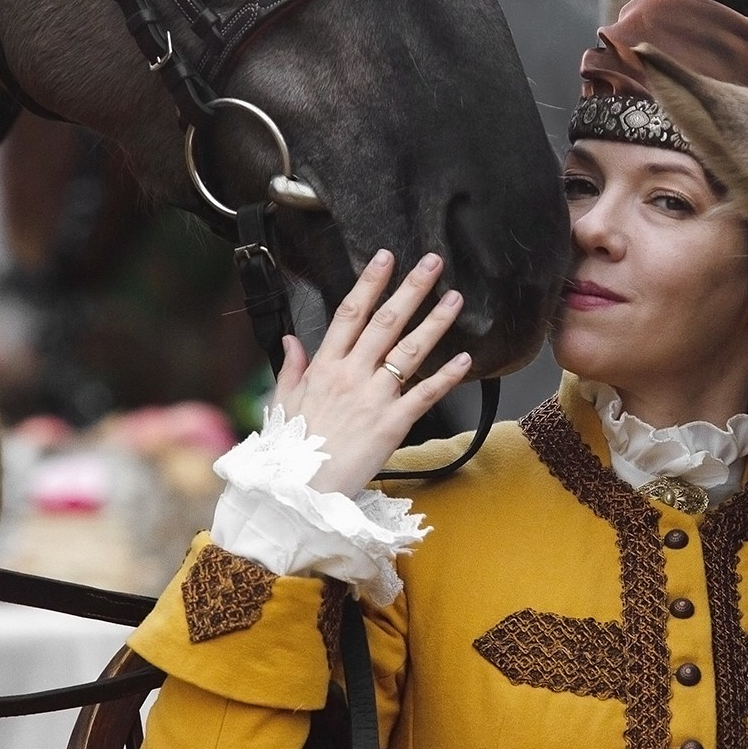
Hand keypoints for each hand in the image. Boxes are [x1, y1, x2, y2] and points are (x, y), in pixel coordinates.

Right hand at [274, 250, 473, 497]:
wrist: (300, 490)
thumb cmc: (291, 449)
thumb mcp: (282, 403)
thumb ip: (291, 368)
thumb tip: (291, 339)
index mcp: (324, 368)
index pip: (350, 314)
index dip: (369, 283)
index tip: (385, 259)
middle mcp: (351, 376)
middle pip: (385, 323)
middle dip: (411, 289)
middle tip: (432, 263)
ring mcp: (374, 398)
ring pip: (409, 351)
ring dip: (435, 322)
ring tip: (455, 298)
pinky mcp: (393, 424)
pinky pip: (424, 394)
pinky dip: (446, 377)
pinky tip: (465, 359)